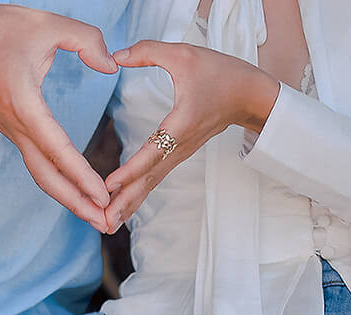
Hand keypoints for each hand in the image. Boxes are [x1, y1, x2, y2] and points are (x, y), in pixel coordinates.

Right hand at [0, 7, 119, 231]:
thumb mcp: (45, 23)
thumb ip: (84, 39)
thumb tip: (111, 65)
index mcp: (24, 105)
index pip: (58, 149)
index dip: (82, 175)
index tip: (103, 196)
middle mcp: (16, 127)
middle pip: (47, 178)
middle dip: (77, 204)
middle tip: (105, 223)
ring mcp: (12, 132)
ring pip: (42, 175)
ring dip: (69, 198)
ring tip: (95, 215)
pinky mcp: (13, 131)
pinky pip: (38, 163)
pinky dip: (59, 181)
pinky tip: (76, 189)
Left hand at [103, 41, 278, 228]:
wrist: (248, 95)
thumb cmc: (219, 73)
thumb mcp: (184, 54)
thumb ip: (149, 52)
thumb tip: (117, 55)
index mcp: (181, 124)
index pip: (152, 151)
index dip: (130, 169)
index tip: (110, 185)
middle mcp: (180, 146)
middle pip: (148, 179)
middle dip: (124, 202)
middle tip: (101, 223)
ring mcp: (179, 155)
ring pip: (150, 184)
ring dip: (128, 205)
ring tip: (106, 226)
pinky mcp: (178, 157)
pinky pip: (154, 180)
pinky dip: (137, 196)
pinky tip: (122, 211)